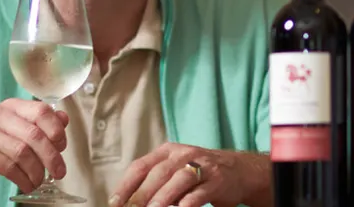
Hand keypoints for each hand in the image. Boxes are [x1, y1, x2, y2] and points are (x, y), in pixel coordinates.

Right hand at [0, 98, 69, 193]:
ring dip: (37, 171)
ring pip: (23, 153)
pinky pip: (9, 168)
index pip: (42, 111)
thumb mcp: (16, 128)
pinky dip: (23, 179)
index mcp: (12, 106)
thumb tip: (64, 120)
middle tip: (59, 171)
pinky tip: (27, 184)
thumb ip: (40, 123)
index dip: (56, 129)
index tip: (62, 146)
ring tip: (39, 180)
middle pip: (34, 135)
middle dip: (51, 156)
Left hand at [109, 143, 270, 206]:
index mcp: (167, 151)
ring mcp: (201, 166)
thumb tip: (130, 200)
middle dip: (142, 194)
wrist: (239, 170)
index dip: (126, 185)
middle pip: (158, 173)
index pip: (141, 166)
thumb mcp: (176, 168)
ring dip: (163, 197)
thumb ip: (155, 180)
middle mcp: (183, 154)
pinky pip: (199, 193)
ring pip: (178, 180)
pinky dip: (188, 203)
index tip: (115, 202)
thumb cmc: (199, 172)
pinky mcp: (217, 181)